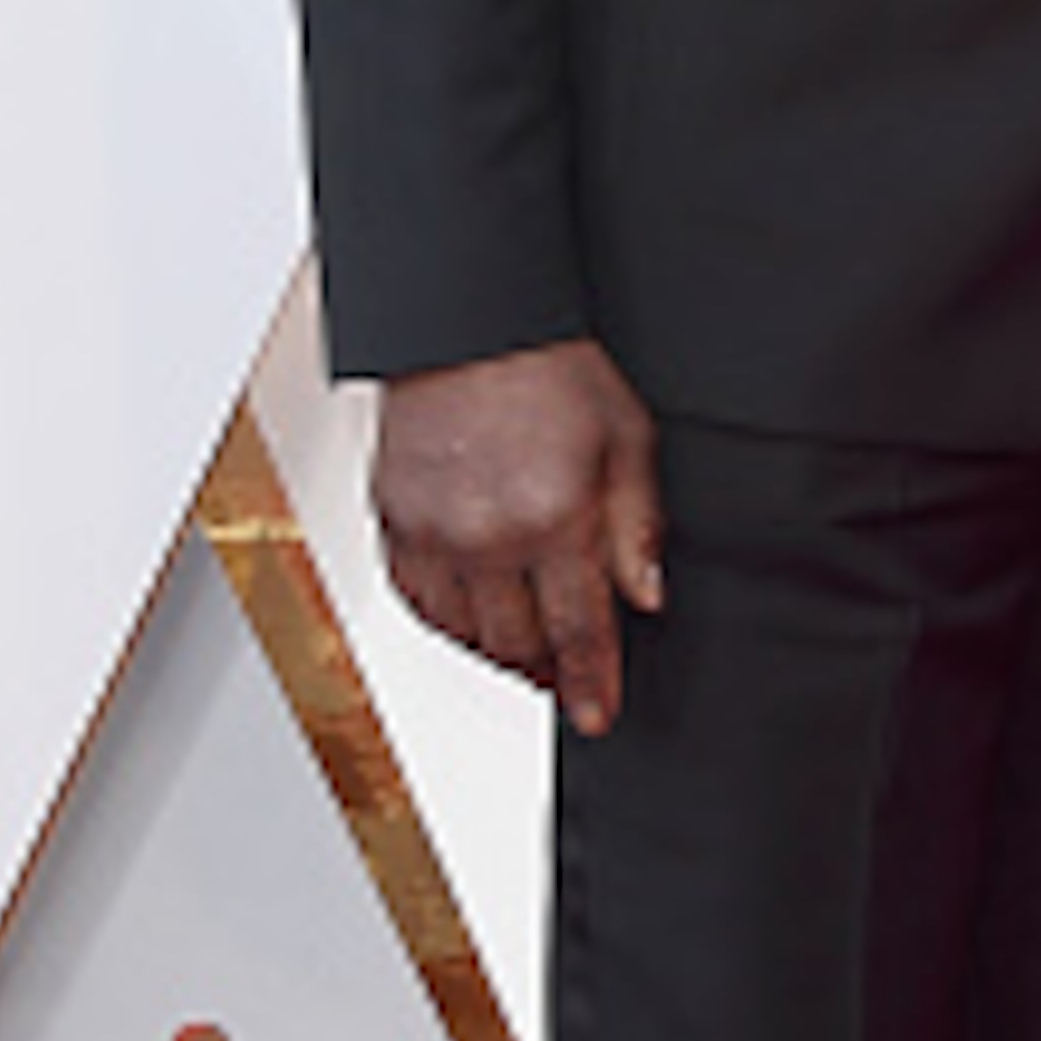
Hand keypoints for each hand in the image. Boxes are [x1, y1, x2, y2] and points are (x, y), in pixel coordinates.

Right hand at [374, 336, 664, 737]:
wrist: (466, 324)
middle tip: (568, 677)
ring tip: (527, 649)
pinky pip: (417, 600)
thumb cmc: (549, 369)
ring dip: (498, 652)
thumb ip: (637, 526)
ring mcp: (432, 532)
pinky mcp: (393, 520)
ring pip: (463, 633)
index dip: (591, 683)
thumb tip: (647, 595)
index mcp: (553, 516)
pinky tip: (473, 616)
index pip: (579, 630)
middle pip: (517, 644)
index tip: (597, 717)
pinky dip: (448, 621)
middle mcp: (487, 535)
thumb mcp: (627, 438)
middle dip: (548, 671)